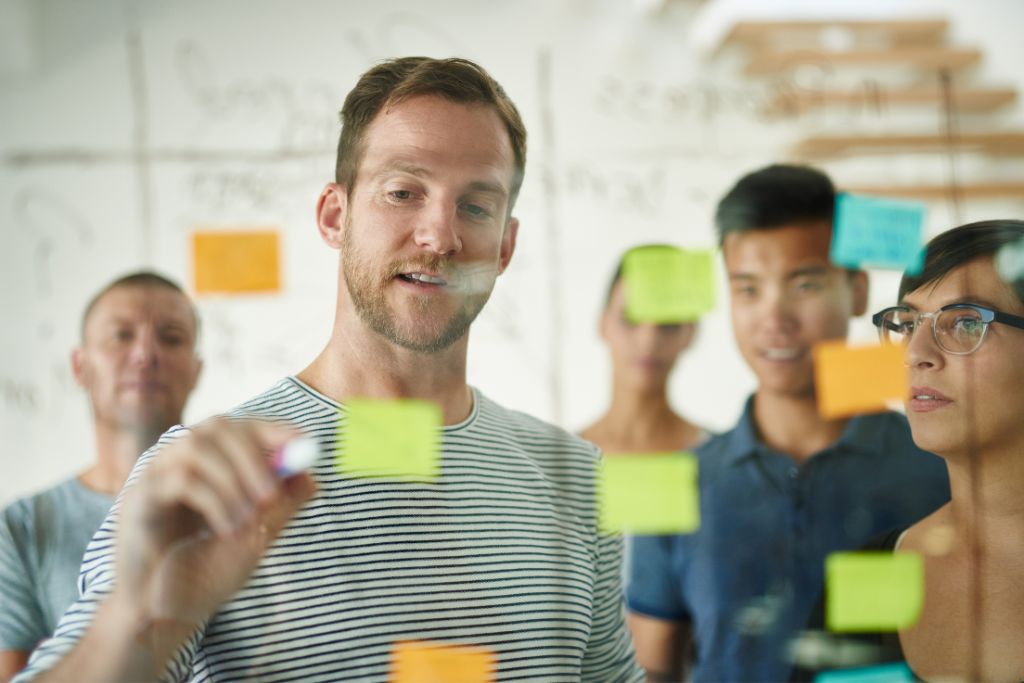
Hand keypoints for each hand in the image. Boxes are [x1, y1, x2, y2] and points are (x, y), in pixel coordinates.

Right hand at [115, 419, 316, 631]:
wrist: (166, 613)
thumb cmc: (207, 573)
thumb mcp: (256, 536)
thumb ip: (282, 506)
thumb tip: (311, 476)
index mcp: (209, 465)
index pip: (240, 427)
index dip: (272, 429)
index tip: (302, 442)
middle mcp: (179, 461)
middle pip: (216, 426)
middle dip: (252, 455)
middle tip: (273, 493)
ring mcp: (156, 475)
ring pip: (196, 447)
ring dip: (233, 481)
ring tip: (250, 520)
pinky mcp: (140, 498)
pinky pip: (180, 480)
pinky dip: (215, 501)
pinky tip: (229, 530)